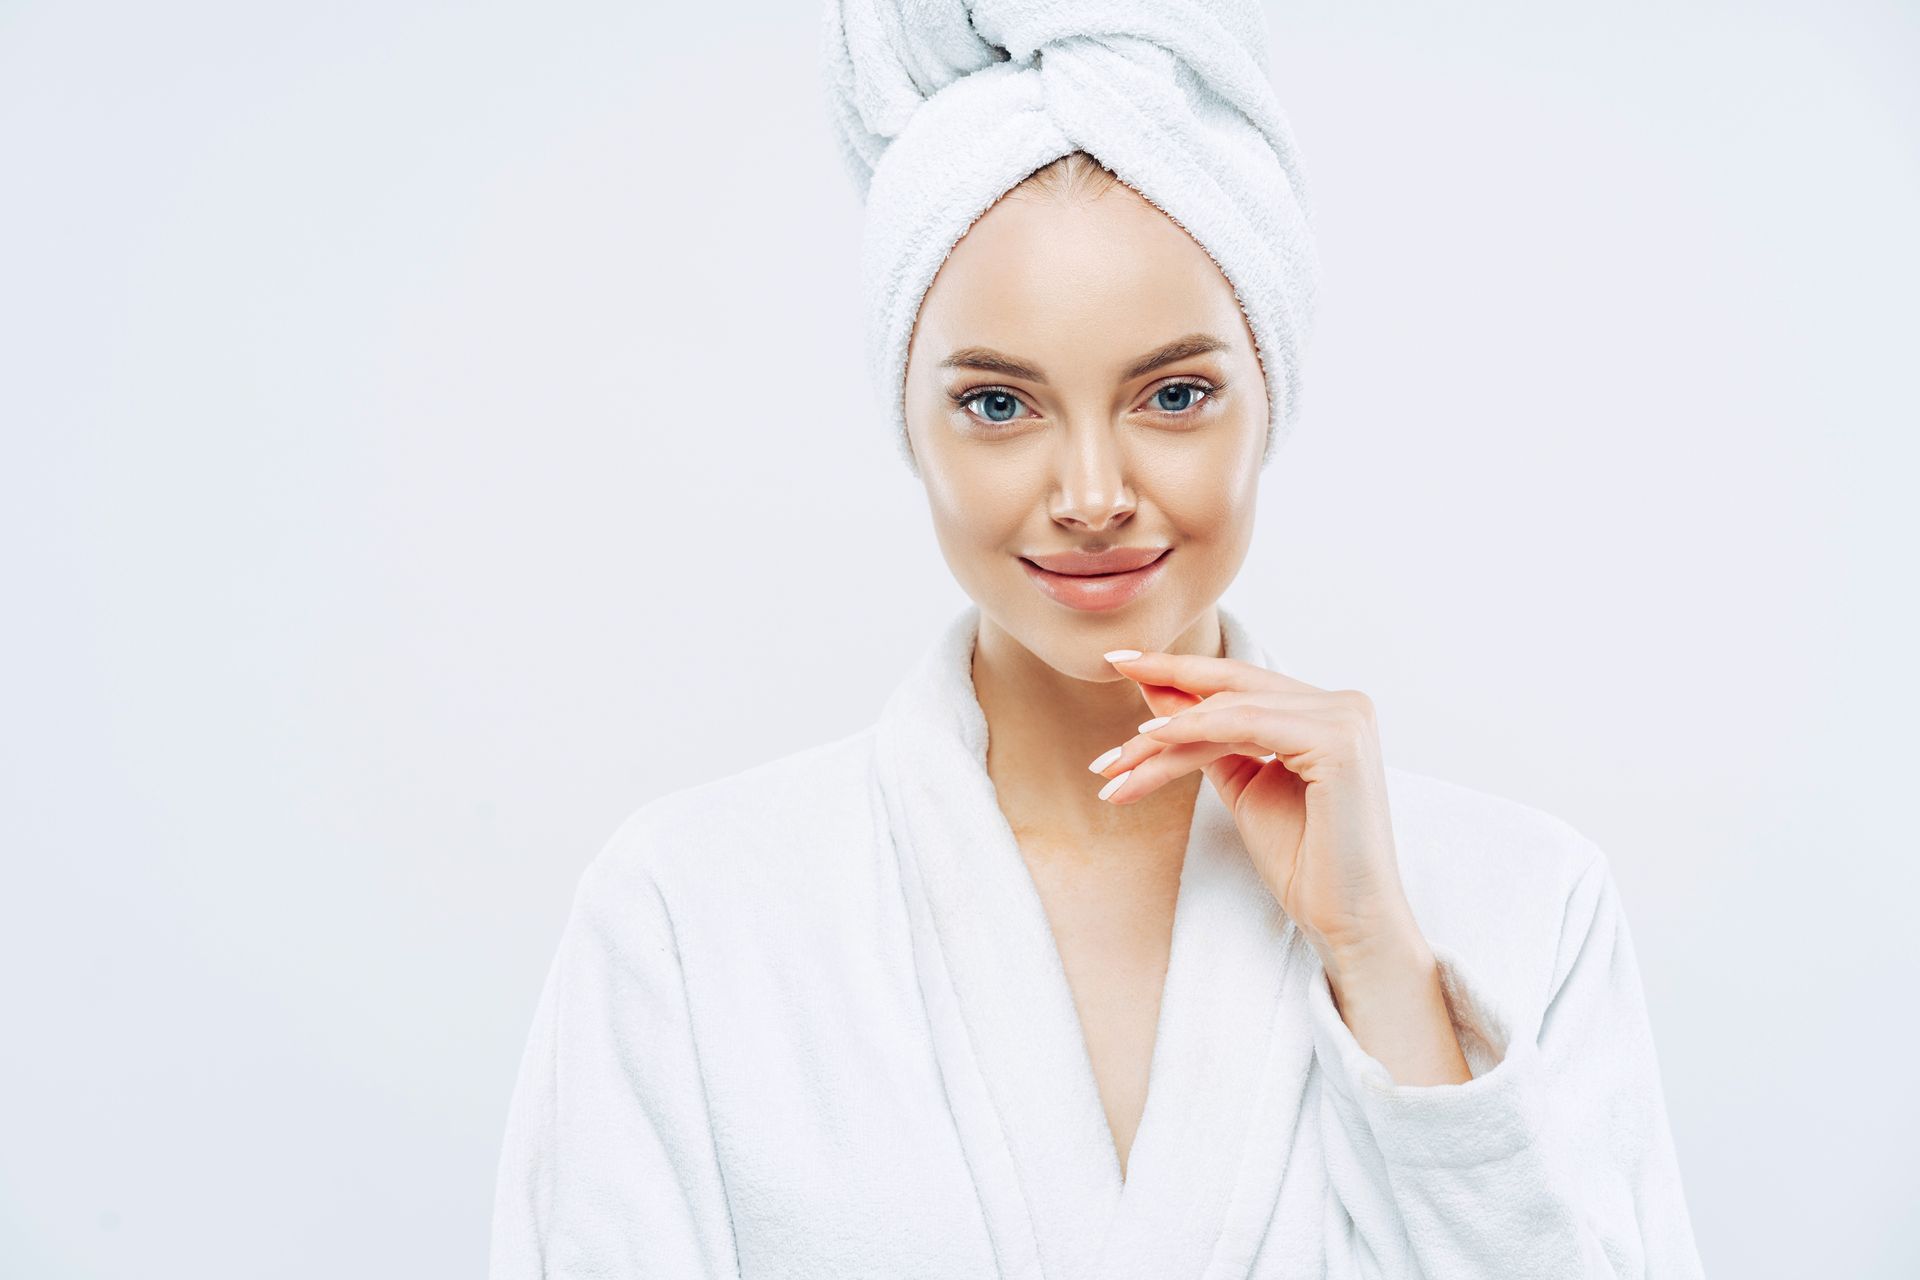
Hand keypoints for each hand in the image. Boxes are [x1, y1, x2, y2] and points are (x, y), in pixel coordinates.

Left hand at [1092, 648, 1421, 975]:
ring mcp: (1346, 719)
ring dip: (1164, 734)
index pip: (1244, 683)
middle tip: (1112, 665)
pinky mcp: (1338, 742)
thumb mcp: (1245, 785)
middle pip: (1235, 686)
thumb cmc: (1302, 861)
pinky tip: (1154, 738)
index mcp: (1327, 713)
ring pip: (1231, 710)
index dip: (1184, 671)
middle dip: (1168, 677)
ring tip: (1115, 760)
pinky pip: (1247, 725)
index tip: (1126, 664)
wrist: (1344, 919)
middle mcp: (1344, 705)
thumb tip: (1160, 698)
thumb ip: (1211, 740)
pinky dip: (1196, 730)